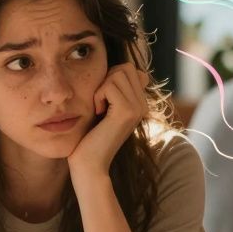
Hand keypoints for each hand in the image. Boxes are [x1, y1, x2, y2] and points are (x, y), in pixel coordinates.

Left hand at [68, 64, 147, 178]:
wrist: (89, 164)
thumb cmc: (90, 136)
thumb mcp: (103, 107)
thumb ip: (114, 89)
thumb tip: (133, 71)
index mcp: (139, 103)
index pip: (129, 69)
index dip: (110, 77)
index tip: (103, 100)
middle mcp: (143, 105)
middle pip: (125, 68)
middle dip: (106, 79)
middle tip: (100, 103)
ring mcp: (137, 108)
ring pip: (118, 73)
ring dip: (101, 88)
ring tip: (99, 109)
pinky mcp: (127, 112)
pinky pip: (109, 86)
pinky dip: (98, 96)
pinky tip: (98, 113)